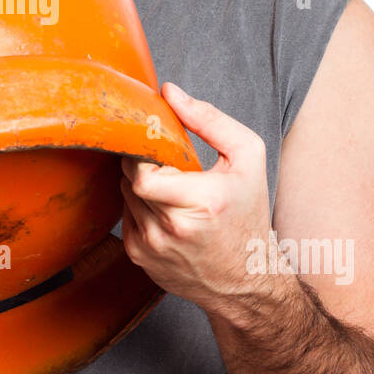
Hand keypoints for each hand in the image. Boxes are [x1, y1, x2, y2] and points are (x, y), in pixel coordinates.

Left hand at [120, 81, 274, 315]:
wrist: (247, 281)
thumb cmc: (249, 215)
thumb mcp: (247, 157)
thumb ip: (209, 119)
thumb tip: (169, 92)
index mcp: (201, 203)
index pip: (143, 171)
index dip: (145, 152)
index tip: (158, 145)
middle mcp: (171, 230)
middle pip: (130, 179)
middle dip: (143, 163)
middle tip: (164, 161)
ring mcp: (151, 248)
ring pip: (125, 195)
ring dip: (140, 184)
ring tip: (169, 186)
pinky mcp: (140, 258)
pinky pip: (125, 216)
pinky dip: (139, 205)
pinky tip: (164, 208)